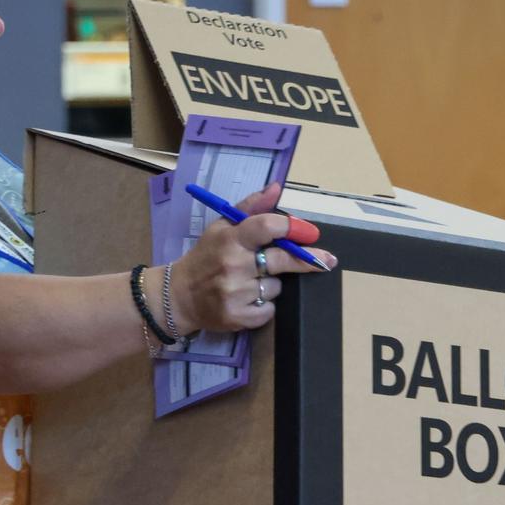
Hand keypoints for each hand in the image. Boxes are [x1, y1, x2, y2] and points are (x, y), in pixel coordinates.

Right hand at [169, 183, 336, 332]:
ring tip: (252, 282)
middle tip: (325, 260)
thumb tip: (276, 187)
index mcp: (230, 238)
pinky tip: (249, 299)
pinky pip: (269, 309)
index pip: (266, 227)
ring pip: (277, 287)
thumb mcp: (221, 227)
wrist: (179, 296)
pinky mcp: (238, 317)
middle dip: (306, 259)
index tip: (311, 232)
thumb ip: (251, 207)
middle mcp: (232, 265)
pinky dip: (265, 305)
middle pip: (281, 259)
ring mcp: (235, 293)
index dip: (293, 228)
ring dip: (273, 284)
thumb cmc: (205, 257)